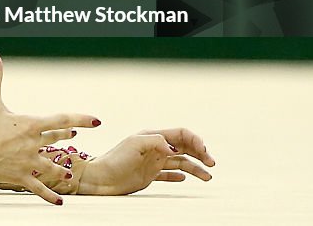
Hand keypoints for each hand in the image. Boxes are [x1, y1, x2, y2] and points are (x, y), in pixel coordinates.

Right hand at [0, 54, 100, 204]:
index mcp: (30, 125)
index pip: (62, 120)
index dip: (81, 119)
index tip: (96, 120)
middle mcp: (33, 144)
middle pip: (55, 140)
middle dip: (64, 138)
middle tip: (73, 137)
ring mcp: (28, 163)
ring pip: (51, 166)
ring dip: (60, 168)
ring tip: (67, 170)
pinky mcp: (20, 177)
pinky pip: (39, 189)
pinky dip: (50, 195)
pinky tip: (60, 201)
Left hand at [78, 128, 215, 195]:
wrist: (101, 178)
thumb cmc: (115, 160)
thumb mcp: (135, 145)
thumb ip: (156, 142)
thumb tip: (174, 148)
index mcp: (152, 136)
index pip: (180, 134)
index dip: (195, 140)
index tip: (204, 152)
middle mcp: (155, 147)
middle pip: (183, 147)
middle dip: (200, 153)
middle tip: (211, 163)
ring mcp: (153, 161)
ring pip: (180, 162)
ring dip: (195, 167)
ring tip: (207, 177)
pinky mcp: (149, 175)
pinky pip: (167, 174)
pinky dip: (178, 175)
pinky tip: (184, 178)